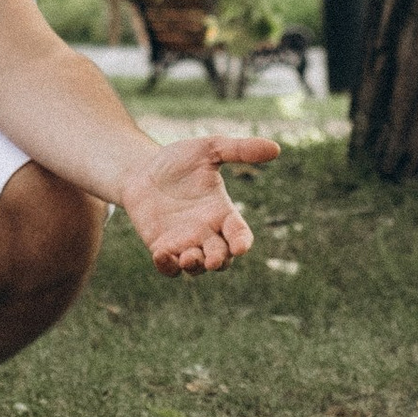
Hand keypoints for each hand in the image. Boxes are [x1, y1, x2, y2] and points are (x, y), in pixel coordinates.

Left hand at [118, 126, 280, 274]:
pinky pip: (169, 268)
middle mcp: (207, 232)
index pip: (239, 234)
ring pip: (197, 268)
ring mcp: (185, 243)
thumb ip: (239, 149)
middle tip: (213, 259)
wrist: (141, 169)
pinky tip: (161, 255)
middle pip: (222, 257)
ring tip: (189, 257)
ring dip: (196, 267)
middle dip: (219, 260)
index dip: (242, 242)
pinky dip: (167, 267)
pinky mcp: (162, 248)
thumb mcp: (209, 148)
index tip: (241, 247)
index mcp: (222, 212)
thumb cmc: (178, 159)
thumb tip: (276, 148)